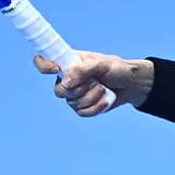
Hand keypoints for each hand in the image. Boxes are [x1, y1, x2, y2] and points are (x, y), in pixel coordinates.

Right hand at [33, 51, 150, 116]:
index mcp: (67, 62)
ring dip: (91, 97)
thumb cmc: (116, 69)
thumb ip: (82, 70)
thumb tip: (65, 82)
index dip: (43, 66)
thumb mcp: (101, 64)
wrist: (131, 84)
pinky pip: (82, 112)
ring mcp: (74, 94)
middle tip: (95, 82)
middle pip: (58, 91)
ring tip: (103, 88)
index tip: (56, 69)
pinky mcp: (83, 107)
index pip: (43, 61)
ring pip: (72, 103)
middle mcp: (67, 79)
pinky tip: (105, 100)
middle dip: (79, 89)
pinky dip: (96, 107)